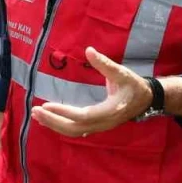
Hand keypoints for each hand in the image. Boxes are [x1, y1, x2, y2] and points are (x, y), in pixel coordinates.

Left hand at [31, 47, 153, 137]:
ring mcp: (100, 127)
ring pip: (74, 132)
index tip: (46, 105)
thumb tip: (89, 50)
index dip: (64, 112)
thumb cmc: (134, 85)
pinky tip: (48, 121)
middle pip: (74, 128)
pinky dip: (61, 127)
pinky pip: (76, 130)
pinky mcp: (97, 126)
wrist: (147, 100)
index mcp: (110, 111)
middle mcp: (103, 123)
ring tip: (37, 115)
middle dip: (53, 121)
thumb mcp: (122, 73)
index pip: (83, 115)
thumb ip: (104, 64)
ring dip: (55, 125)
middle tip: (35, 111)